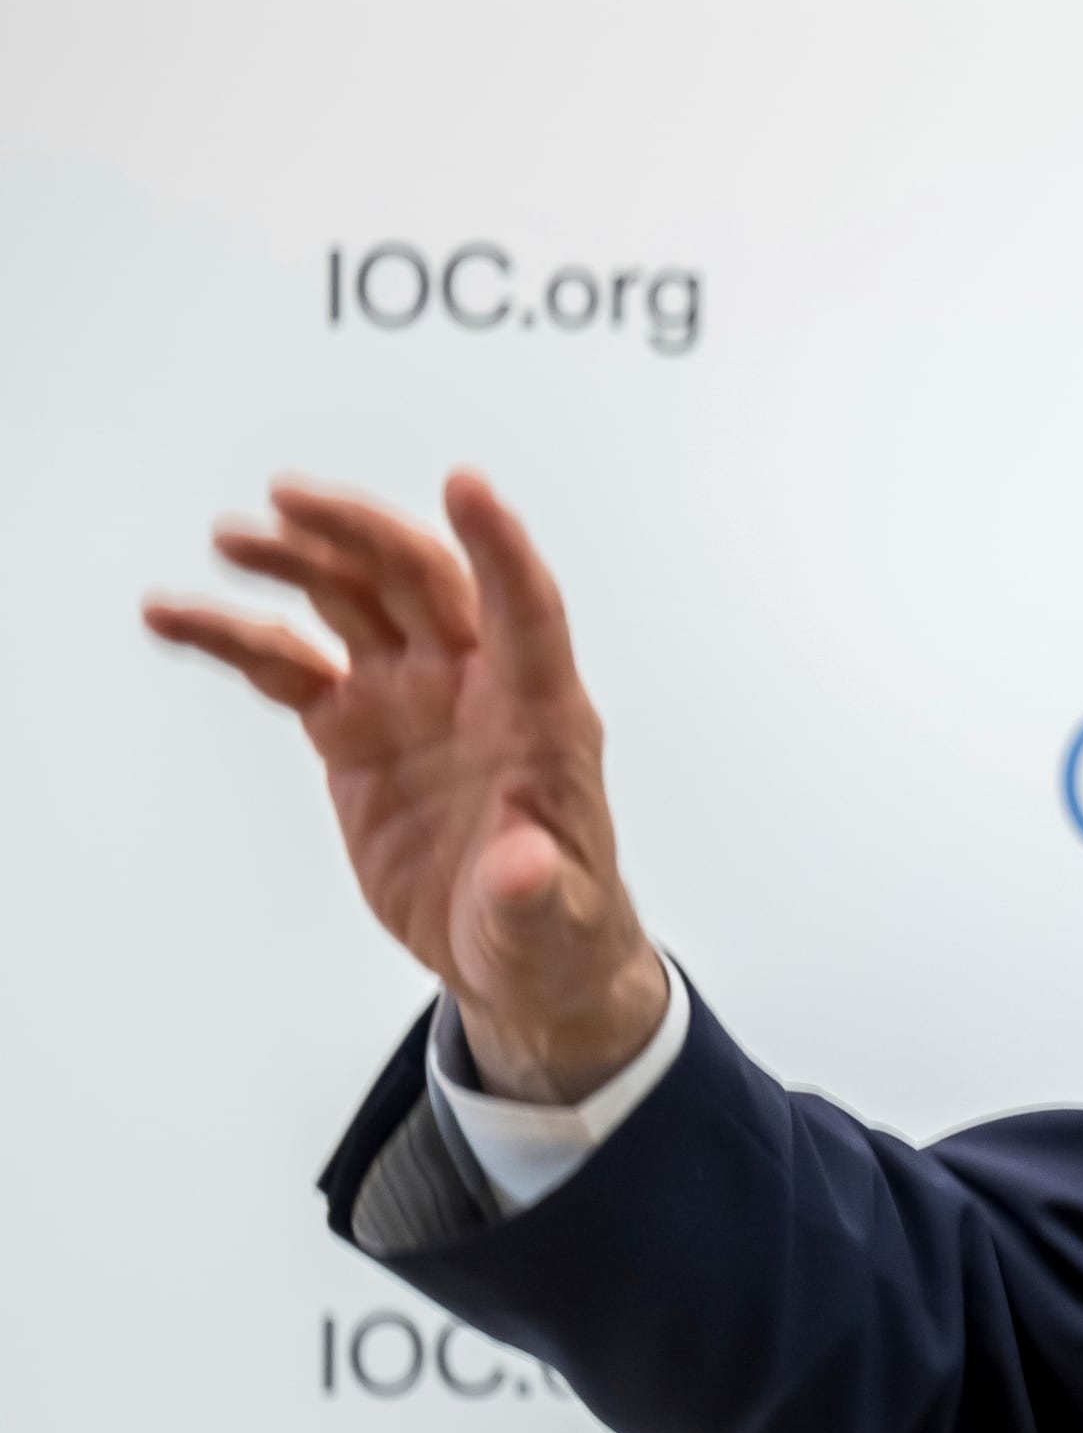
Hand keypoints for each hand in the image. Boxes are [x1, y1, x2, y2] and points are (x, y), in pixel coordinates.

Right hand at [145, 471, 665, 1102]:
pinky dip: (237, 641)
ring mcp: (413, 698)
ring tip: (230, 538)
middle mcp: (478, 685)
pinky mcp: (357, 729)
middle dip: (361, 534)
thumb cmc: (556, 925)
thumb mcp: (550, 920)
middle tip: (288, 500)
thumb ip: (533, 890)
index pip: (527, 610)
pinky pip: (291, 668)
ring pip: (352, 605)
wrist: (516, 949)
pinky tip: (177, 617)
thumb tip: (522, 868)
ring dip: (297, 563)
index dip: (500, 546)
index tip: (466, 483)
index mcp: (542, 714)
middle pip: (421, 581)